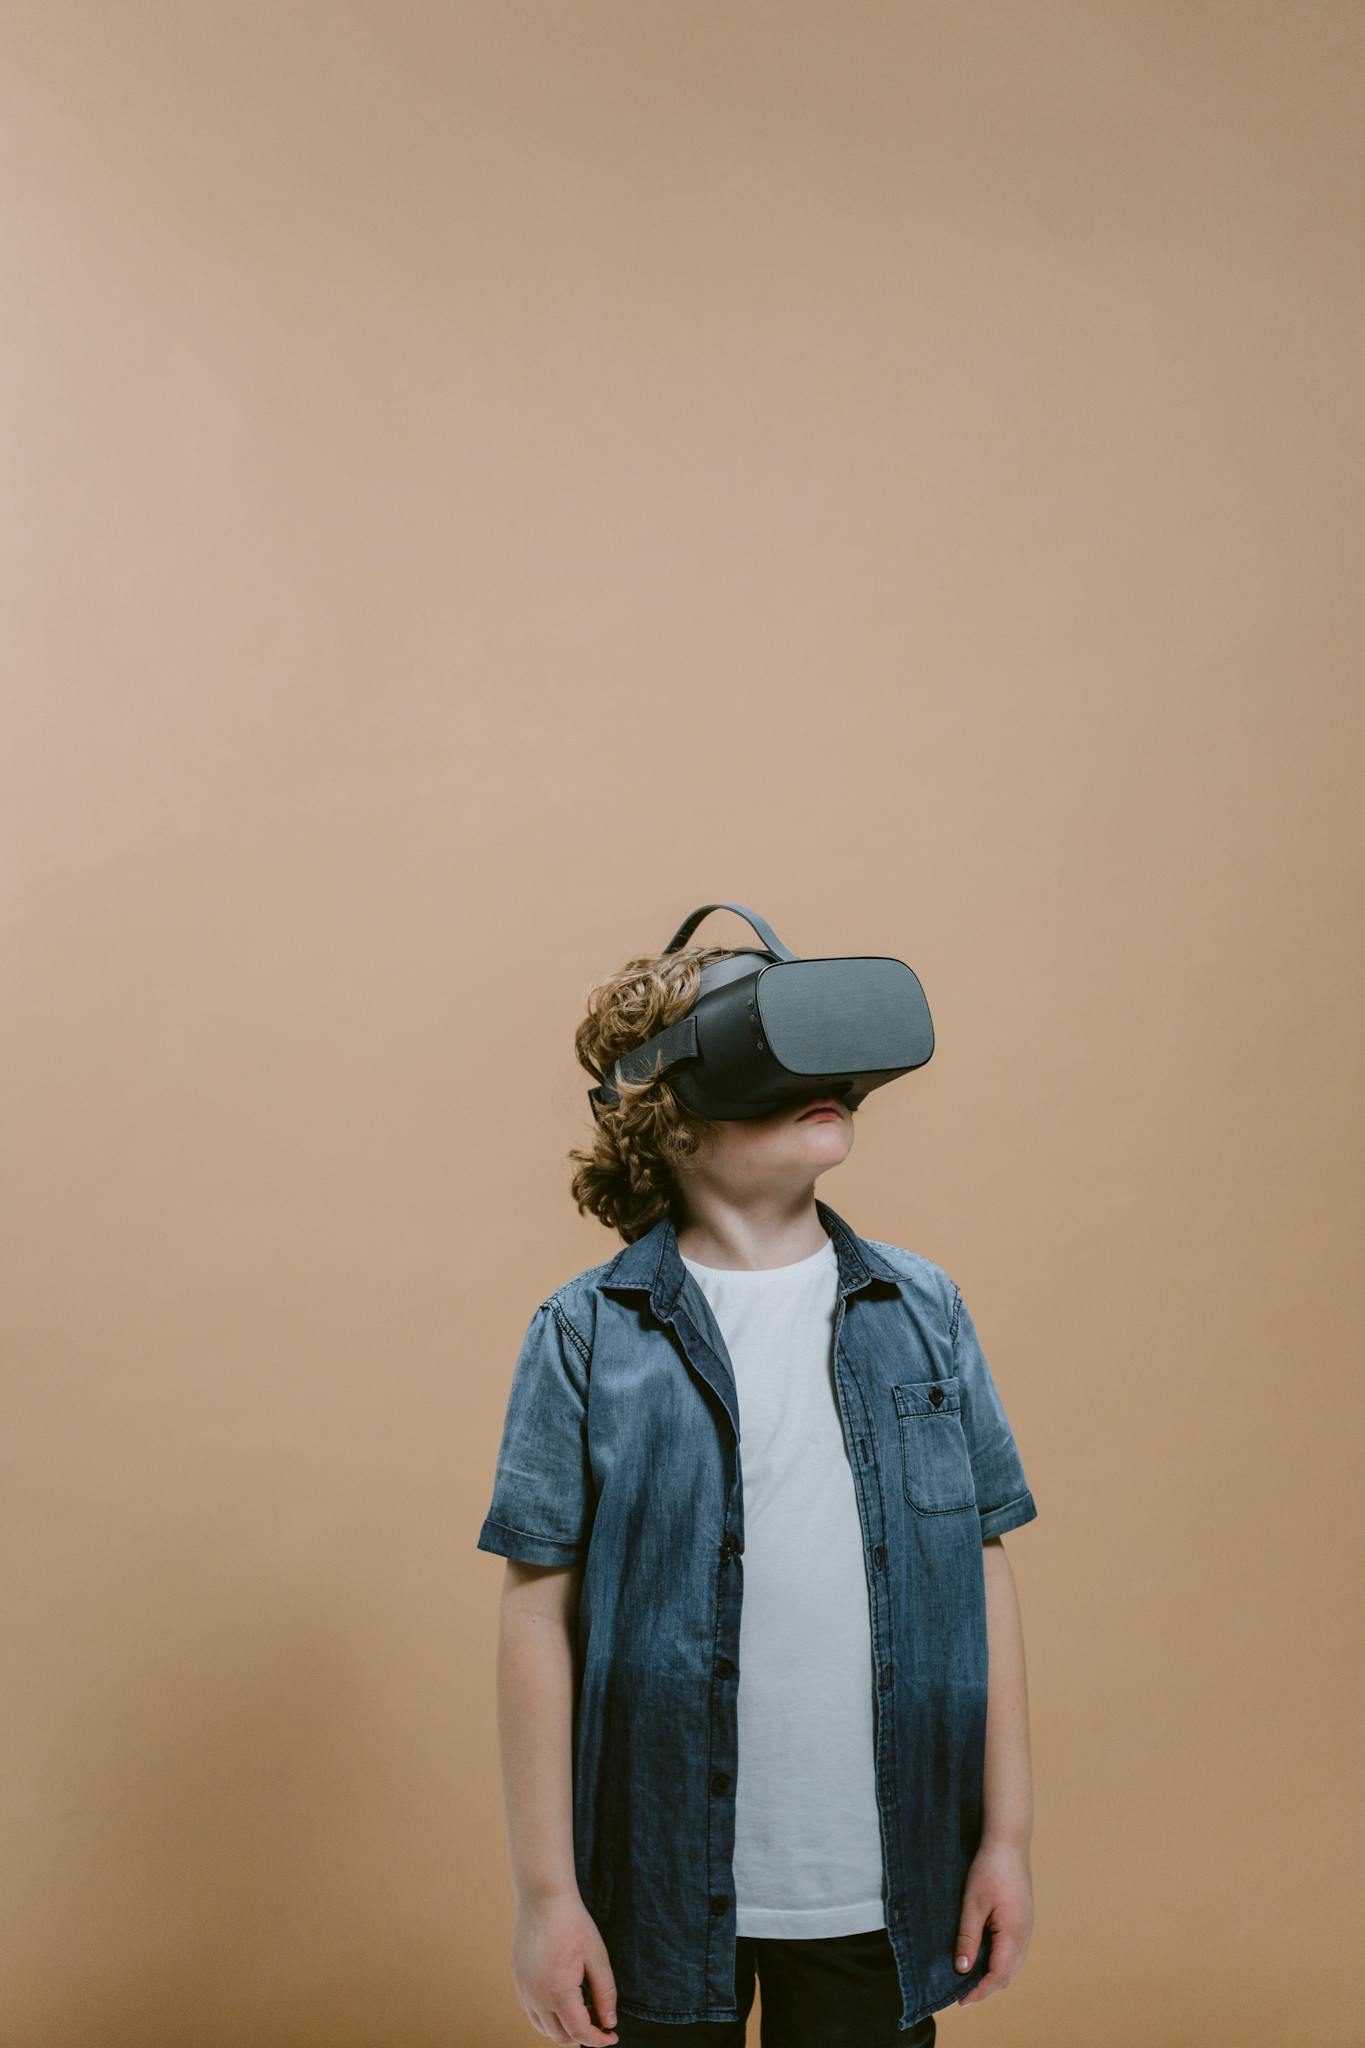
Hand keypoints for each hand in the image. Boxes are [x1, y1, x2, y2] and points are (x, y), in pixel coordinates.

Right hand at [511, 1891, 618, 2043]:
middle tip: (599, 2018)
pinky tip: (562, 1998)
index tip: (612, 2036)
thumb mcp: (597, 1957)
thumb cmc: (572, 1923)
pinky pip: (531, 2011)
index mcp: (558, 1992)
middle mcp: (536, 1997)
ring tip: (581, 2007)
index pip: (580, 2033)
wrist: (543, 1897)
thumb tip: (609, 2022)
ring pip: (543, 2027)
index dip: (598, 2040)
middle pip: (560, 2036)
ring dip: (563, 2028)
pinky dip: (547, 2016)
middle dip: (582, 2035)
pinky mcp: (517, 1980)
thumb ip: (605, 1993)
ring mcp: (523, 1989)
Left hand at [952, 1836, 1033, 2005]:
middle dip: (987, 1988)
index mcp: (1013, 1934)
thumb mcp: (972, 1904)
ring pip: (1013, 1965)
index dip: (980, 1991)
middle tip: (964, 1995)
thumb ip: (968, 1938)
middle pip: (1008, 1975)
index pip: (998, 1975)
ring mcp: (1027, 1928)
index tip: (961, 2001)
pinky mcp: (1024, 1920)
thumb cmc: (989, 1870)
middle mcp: (1025, 1936)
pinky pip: (1015, 1952)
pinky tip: (985, 1958)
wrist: (1008, 1844)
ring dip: (995, 1976)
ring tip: (972, 1980)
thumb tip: (962, 1969)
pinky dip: (1001, 1963)